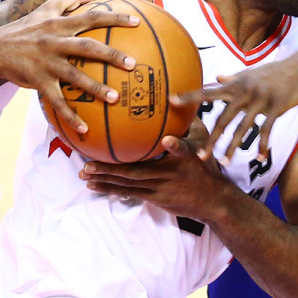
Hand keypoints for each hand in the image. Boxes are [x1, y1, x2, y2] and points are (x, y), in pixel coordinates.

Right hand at [0, 0, 138, 134]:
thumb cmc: (26, 27)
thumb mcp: (46, 8)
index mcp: (60, 24)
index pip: (92, 17)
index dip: (114, 18)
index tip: (136, 22)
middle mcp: (55, 42)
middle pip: (88, 48)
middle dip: (111, 55)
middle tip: (133, 64)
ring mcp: (47, 63)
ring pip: (74, 77)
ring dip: (96, 88)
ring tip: (115, 98)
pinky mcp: (38, 82)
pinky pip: (57, 102)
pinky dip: (71, 116)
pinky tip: (85, 130)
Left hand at [78, 131, 229, 220]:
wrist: (212, 200)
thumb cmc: (206, 167)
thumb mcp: (204, 142)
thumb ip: (190, 121)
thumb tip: (178, 97)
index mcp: (186, 157)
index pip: (182, 149)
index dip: (175, 145)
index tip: (167, 140)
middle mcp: (170, 174)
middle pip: (137, 172)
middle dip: (110, 169)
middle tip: (87, 164)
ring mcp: (161, 188)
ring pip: (129, 185)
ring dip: (105, 180)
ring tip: (84, 174)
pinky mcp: (156, 198)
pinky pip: (130, 194)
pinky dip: (111, 189)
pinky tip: (94, 185)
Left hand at [173, 49, 297, 160]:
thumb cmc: (278, 70)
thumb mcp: (253, 72)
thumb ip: (234, 79)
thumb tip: (216, 79)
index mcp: (237, 83)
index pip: (208, 90)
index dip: (189, 96)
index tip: (171, 101)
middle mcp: (245, 91)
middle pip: (223, 118)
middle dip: (211, 138)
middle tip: (200, 156)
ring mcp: (261, 100)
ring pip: (242, 128)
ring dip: (232, 147)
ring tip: (224, 162)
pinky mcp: (277, 107)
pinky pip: (266, 131)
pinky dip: (262, 146)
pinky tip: (260, 158)